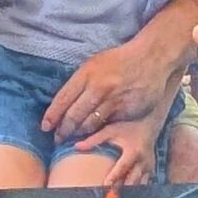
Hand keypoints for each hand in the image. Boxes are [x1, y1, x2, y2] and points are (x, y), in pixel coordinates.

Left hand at [43, 39, 171, 141]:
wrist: (152, 58)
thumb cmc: (120, 61)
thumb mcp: (95, 63)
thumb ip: (79, 82)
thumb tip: (61, 104)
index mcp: (87, 73)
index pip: (63, 99)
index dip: (52, 116)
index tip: (45, 127)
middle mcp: (98, 87)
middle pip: (73, 115)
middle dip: (63, 130)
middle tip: (58, 139)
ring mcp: (113, 100)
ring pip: (89, 124)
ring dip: (79, 134)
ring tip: (73, 139)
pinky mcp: (126, 110)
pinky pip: (107, 125)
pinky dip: (98, 132)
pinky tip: (94, 135)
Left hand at [71, 110, 163, 186]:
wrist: (149, 125)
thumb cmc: (128, 127)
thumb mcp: (112, 130)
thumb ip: (95, 139)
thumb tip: (76, 147)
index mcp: (133, 151)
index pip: (122, 167)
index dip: (114, 177)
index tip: (105, 186)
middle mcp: (143, 161)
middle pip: (131, 180)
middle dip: (121, 190)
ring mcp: (148, 168)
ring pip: (139, 185)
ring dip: (128, 193)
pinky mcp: (151, 171)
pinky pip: (143, 184)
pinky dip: (134, 190)